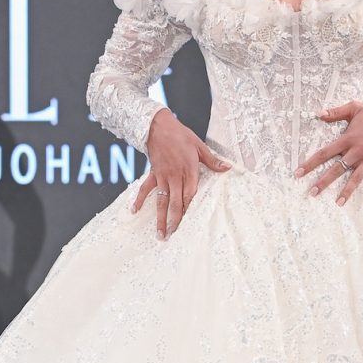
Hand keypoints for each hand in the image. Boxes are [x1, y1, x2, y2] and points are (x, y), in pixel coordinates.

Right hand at [133, 107, 230, 238]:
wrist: (159, 126)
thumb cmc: (181, 135)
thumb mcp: (200, 146)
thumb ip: (212, 161)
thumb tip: (227, 168)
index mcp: (189, 170)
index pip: (190, 194)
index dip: (189, 209)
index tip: (189, 224)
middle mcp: (175, 176)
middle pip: (176, 203)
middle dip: (175, 221)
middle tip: (173, 237)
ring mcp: (162, 176)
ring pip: (161, 201)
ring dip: (160, 218)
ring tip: (160, 234)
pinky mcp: (153, 173)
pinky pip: (145, 188)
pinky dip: (139, 199)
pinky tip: (134, 211)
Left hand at [294, 100, 362, 204]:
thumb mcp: (353, 108)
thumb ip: (335, 112)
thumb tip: (318, 113)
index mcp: (348, 139)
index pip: (325, 153)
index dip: (311, 163)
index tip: (299, 172)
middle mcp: (357, 151)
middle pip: (337, 169)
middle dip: (324, 181)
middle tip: (312, 192)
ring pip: (356, 177)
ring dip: (347, 191)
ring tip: (338, 203)